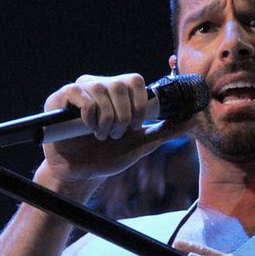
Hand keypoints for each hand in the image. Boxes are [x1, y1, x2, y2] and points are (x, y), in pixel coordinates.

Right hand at [37, 73, 197, 200]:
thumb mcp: (143, 143)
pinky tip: (87, 128)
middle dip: (125, 114)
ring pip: (101, 89)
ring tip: (103, 135)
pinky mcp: (59, 99)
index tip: (137, 125)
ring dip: (107, 118)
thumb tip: (195, 119)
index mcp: (119, 93)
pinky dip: (88, 114)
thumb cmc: (110, 156)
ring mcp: (79, 91)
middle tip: (119, 133)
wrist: (82, 175)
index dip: (140, 103)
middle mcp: (99, 87)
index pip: (136, 80)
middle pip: (121, 84)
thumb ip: (168, 130)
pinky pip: (78, 93)